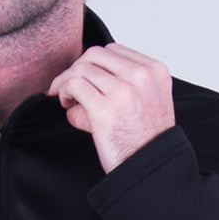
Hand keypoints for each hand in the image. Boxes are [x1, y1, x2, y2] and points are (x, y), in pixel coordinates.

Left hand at [47, 44, 174, 172]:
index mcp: (155, 71)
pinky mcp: (105, 110)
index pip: (114, 50)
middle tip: (69, 87)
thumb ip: (123, 83)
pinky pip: (74, 85)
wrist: (150, 169)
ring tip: (67, 99)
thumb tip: (85, 78)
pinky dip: (63, 91)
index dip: (94, 63)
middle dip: (77, 68)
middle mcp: (142, 76)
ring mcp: (124, 91)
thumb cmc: (145, 140)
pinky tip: (66, 105)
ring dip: (67, 82)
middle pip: (95, 55)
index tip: (85, 77)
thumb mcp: (147, 100)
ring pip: (82, 69)